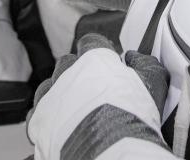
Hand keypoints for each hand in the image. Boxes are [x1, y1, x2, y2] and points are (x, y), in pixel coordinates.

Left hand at [27, 34, 169, 159]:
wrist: (108, 153)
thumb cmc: (131, 118)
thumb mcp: (153, 83)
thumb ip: (145, 63)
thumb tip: (136, 58)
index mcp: (93, 58)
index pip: (91, 42)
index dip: (99, 51)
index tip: (106, 62)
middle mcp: (66, 72)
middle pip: (67, 64)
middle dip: (78, 73)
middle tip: (94, 92)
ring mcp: (48, 96)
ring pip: (49, 88)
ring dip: (60, 96)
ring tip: (76, 114)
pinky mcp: (36, 122)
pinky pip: (36, 115)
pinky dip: (47, 120)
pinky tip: (61, 129)